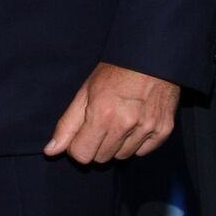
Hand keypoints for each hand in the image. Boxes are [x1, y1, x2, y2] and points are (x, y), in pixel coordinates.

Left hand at [42, 62, 178, 163]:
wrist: (152, 56)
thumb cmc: (116, 71)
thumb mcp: (86, 92)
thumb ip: (67, 125)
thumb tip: (51, 151)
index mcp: (102, 114)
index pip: (81, 155)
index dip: (78, 145)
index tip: (83, 133)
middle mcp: (126, 124)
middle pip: (101, 158)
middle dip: (97, 145)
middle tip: (103, 123)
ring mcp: (147, 128)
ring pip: (122, 156)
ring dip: (118, 144)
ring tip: (121, 121)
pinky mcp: (163, 130)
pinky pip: (143, 152)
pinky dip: (137, 142)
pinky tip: (136, 123)